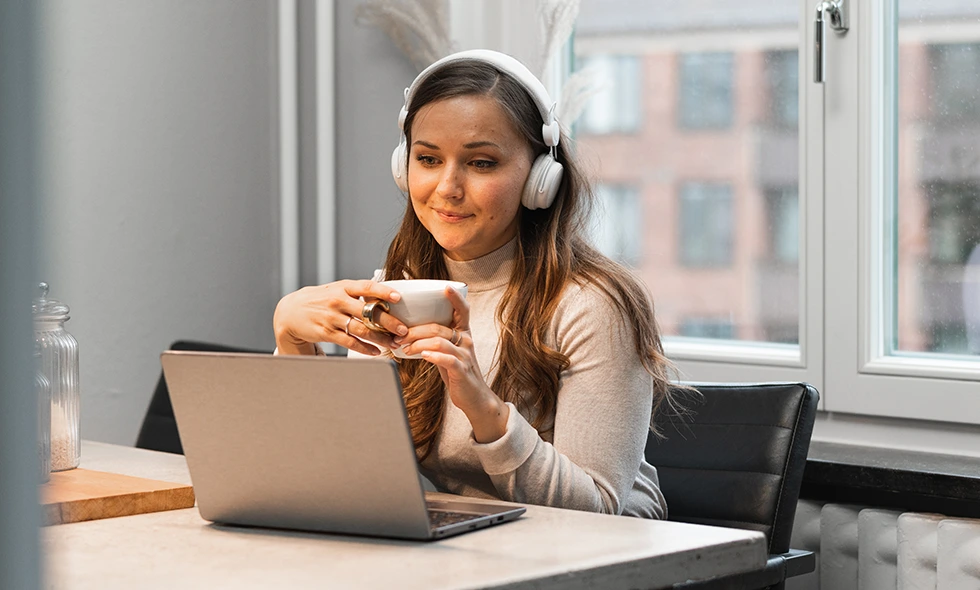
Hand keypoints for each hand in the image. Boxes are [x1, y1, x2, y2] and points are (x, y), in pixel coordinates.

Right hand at [273, 280, 408, 355]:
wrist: (291, 312)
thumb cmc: (321, 299)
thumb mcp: (337, 289)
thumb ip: (358, 292)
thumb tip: (386, 295)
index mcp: (344, 287)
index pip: (367, 287)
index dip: (383, 292)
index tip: (398, 297)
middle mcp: (338, 301)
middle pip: (368, 312)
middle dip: (388, 322)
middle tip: (403, 330)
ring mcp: (332, 317)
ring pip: (361, 330)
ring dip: (380, 338)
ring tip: (394, 343)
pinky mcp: (327, 333)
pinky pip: (350, 342)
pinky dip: (365, 348)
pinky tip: (376, 351)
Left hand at [398, 286, 508, 441]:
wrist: (474, 398)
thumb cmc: (457, 373)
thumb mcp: (448, 352)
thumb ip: (435, 340)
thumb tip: (408, 332)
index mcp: (463, 333)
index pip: (462, 310)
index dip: (455, 298)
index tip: (445, 287)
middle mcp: (466, 340)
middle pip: (438, 327)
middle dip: (415, 330)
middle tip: (398, 336)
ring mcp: (465, 355)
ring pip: (439, 341)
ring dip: (418, 343)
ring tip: (404, 348)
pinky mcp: (462, 370)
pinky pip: (447, 359)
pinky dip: (433, 356)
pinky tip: (423, 357)